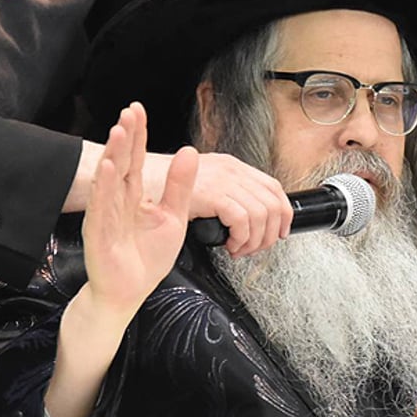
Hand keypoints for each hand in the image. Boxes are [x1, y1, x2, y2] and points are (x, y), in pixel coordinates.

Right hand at [46, 102, 196, 416]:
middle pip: (122, 163)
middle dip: (126, 137)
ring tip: (120, 131)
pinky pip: (103, 208)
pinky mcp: (100, 234)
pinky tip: (110, 169)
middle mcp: (117, 201)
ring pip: (110, 181)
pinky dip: (106, 188)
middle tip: (130, 111)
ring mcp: (106, 215)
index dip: (138, 136)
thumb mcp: (173, 216)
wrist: (128, 289)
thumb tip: (191, 154)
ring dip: (114, 155)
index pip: (137, 160)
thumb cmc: (146, 255)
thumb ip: (181, 187)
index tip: (138, 110)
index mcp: (134, 196)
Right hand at [141, 153, 293, 258]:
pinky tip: (230, 246)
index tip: (280, 231)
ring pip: (262, 214)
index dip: (283, 213)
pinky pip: (243, 220)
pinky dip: (242, 238)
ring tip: (240, 250)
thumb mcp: (201, 186)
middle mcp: (232, 170)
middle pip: (273, 203)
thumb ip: (225, 195)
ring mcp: (223, 180)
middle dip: (271, 232)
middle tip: (256, 248)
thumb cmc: (161, 191)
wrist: (134, 183)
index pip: (273, 188)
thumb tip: (247, 218)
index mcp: (232, 167)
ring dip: (256, 240)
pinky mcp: (212, 193)